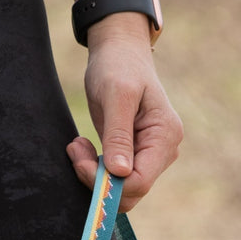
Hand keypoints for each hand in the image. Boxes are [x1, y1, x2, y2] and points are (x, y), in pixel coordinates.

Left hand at [66, 15, 182, 210]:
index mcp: (165, 136)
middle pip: (132, 189)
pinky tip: (82, 146)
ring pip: (122, 186)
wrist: (119, 50)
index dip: (109, 183)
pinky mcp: (135, 152)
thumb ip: (118, 135)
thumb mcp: (116, 96)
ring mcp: (150, 152)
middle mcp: (163, 149)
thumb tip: (120, 173)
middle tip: (76, 151)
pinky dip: (95, 167)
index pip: (140, 181)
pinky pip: (116, 175)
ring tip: (77, 145)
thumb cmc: (118, 66)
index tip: (81, 162)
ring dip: (93, 172)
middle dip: (98, 179)